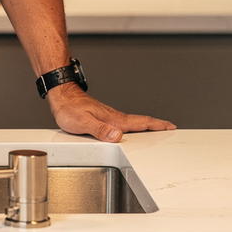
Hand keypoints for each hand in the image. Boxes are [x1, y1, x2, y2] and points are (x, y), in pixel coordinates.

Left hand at [47, 84, 174, 142]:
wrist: (61, 95)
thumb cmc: (69, 108)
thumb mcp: (83, 122)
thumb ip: (100, 130)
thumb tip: (117, 136)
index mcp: (114, 119)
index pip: (140, 122)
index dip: (157, 125)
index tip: (170, 127)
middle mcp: (114, 117)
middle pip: (140, 122)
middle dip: (157, 126)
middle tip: (169, 130)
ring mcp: (109, 116)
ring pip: (132, 122)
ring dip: (146, 126)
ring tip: (155, 131)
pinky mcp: (103, 117)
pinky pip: (123, 123)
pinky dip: (132, 126)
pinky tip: (129, 131)